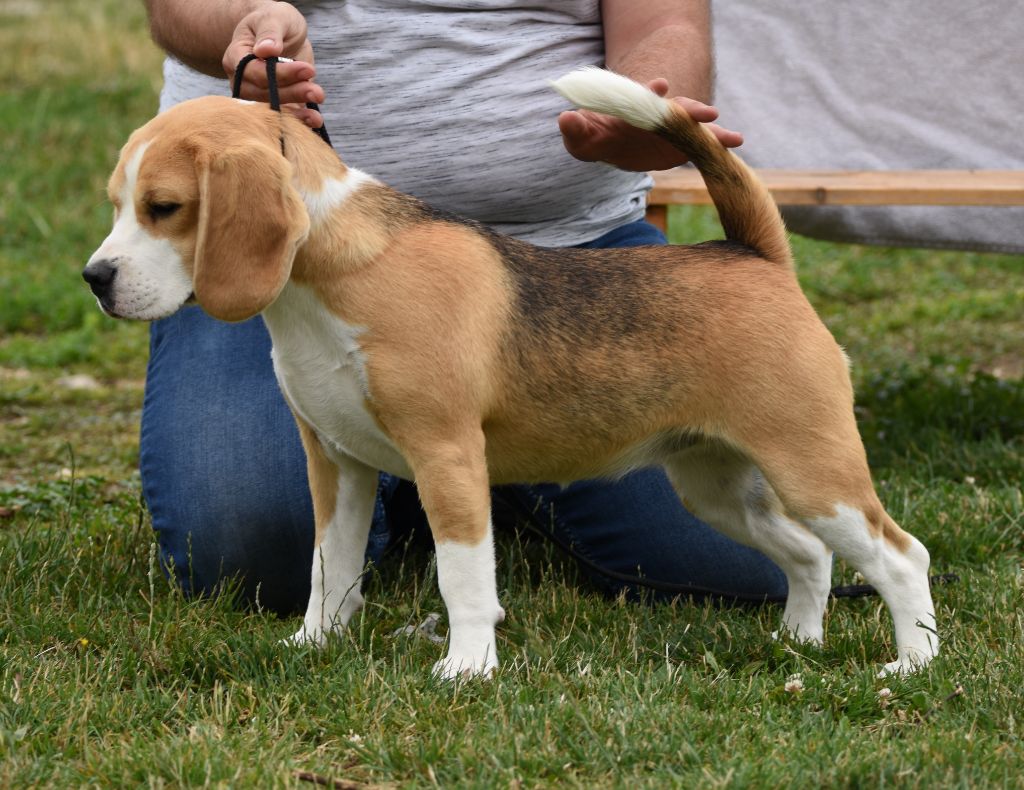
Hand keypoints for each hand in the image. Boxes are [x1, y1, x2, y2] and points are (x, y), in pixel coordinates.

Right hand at [222, 2, 325, 127]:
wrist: (282, 34)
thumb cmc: (275, 22)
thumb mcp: (275, 17)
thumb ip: (270, 32)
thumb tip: (265, 49)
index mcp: (236, 58)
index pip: (254, 72)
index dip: (280, 74)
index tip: (307, 69)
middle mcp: (243, 81)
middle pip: (263, 95)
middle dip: (292, 94)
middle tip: (317, 92)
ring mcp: (257, 96)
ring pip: (272, 111)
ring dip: (296, 114)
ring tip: (317, 111)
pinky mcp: (275, 105)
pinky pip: (283, 118)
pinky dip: (299, 122)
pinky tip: (314, 121)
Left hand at [558, 78, 742, 170]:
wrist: (612, 148)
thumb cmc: (594, 138)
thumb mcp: (581, 138)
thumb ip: (574, 128)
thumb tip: (564, 118)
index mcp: (633, 107)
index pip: (642, 96)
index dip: (650, 92)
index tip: (658, 86)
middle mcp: (657, 114)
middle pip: (675, 108)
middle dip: (689, 109)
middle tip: (706, 112)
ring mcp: (671, 129)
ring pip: (693, 125)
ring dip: (709, 126)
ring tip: (731, 132)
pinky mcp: (681, 145)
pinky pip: (703, 144)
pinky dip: (720, 142)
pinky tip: (736, 142)